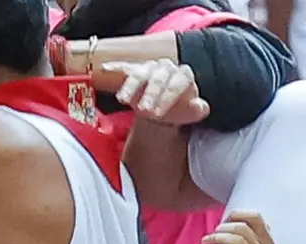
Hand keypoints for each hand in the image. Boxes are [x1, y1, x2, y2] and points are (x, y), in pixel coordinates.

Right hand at [96, 59, 210, 125]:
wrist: (165, 107)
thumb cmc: (179, 109)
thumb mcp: (191, 113)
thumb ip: (197, 110)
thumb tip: (200, 106)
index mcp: (184, 75)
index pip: (179, 81)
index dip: (168, 97)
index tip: (159, 113)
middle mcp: (167, 67)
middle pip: (158, 78)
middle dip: (151, 94)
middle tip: (145, 111)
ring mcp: (149, 67)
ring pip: (139, 73)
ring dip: (131, 87)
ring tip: (123, 100)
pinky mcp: (134, 70)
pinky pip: (124, 67)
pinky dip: (115, 68)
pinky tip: (105, 69)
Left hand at [197, 210, 277, 243]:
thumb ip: (255, 242)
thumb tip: (237, 223)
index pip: (256, 218)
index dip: (237, 214)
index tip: (225, 220)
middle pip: (242, 227)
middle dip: (223, 227)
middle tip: (212, 233)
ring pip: (235, 240)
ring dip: (216, 237)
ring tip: (205, 240)